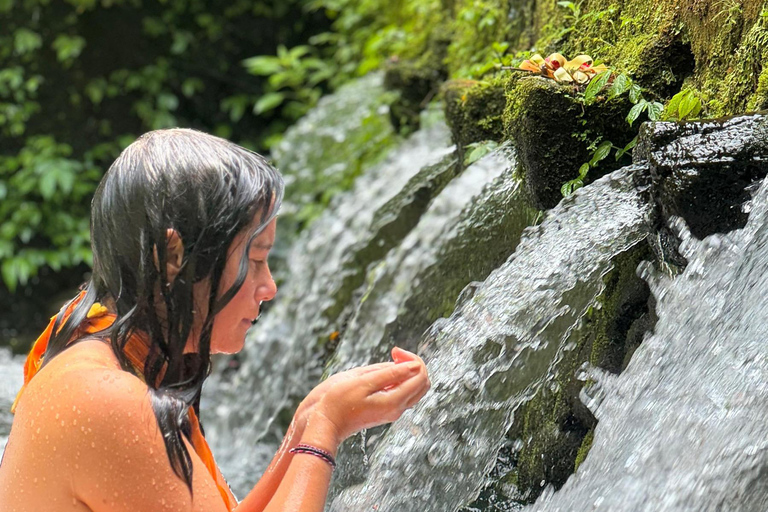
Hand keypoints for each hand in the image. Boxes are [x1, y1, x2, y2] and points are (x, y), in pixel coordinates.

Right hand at [298, 347, 429, 448]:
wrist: (326, 423)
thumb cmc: (339, 402)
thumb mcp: (363, 382)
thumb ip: (390, 373)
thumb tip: (414, 365)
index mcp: (394, 401)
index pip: (420, 376)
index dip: (412, 358)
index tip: (394, 351)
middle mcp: (397, 409)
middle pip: (422, 383)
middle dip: (414, 364)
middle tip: (395, 353)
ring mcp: (392, 412)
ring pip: (415, 389)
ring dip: (409, 371)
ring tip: (391, 361)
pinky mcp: (386, 411)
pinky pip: (404, 393)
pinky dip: (401, 379)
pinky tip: (384, 373)